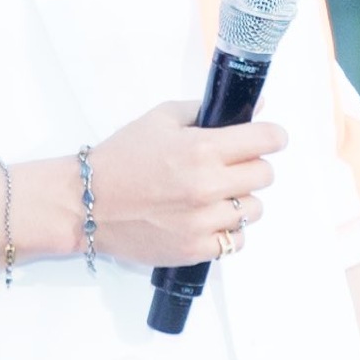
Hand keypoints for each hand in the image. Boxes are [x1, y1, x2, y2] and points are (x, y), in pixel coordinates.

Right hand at [87, 101, 286, 266]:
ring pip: (254, 209)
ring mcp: (203, 222)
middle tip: (231, 165)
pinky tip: (207, 218)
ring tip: (214, 195)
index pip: (266, 140)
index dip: (272, 136)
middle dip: (253, 165)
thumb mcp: (160, 119)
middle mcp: (207, 186)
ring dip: (241, 200)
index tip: (269, 138)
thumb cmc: (121, 157)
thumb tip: (253, 109)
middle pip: (265, 175)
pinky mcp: (196, 249)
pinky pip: (236, 241)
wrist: (86, 202)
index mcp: (201, 149)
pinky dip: (227, 230)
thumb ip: (206, 111)